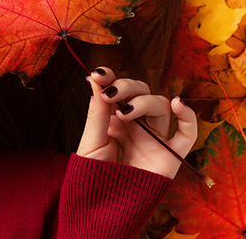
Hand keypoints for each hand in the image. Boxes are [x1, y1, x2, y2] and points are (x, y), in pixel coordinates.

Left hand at [76, 67, 197, 177]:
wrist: (102, 207)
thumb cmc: (93, 176)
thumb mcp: (91, 141)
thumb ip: (97, 112)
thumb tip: (94, 79)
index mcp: (113, 118)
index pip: (118, 90)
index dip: (111, 78)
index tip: (98, 73)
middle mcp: (136, 124)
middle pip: (141, 91)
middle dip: (126, 87)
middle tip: (111, 95)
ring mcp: (154, 137)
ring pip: (160, 105)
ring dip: (145, 101)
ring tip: (126, 112)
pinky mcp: (170, 154)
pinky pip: (187, 133)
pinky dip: (189, 117)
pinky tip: (179, 104)